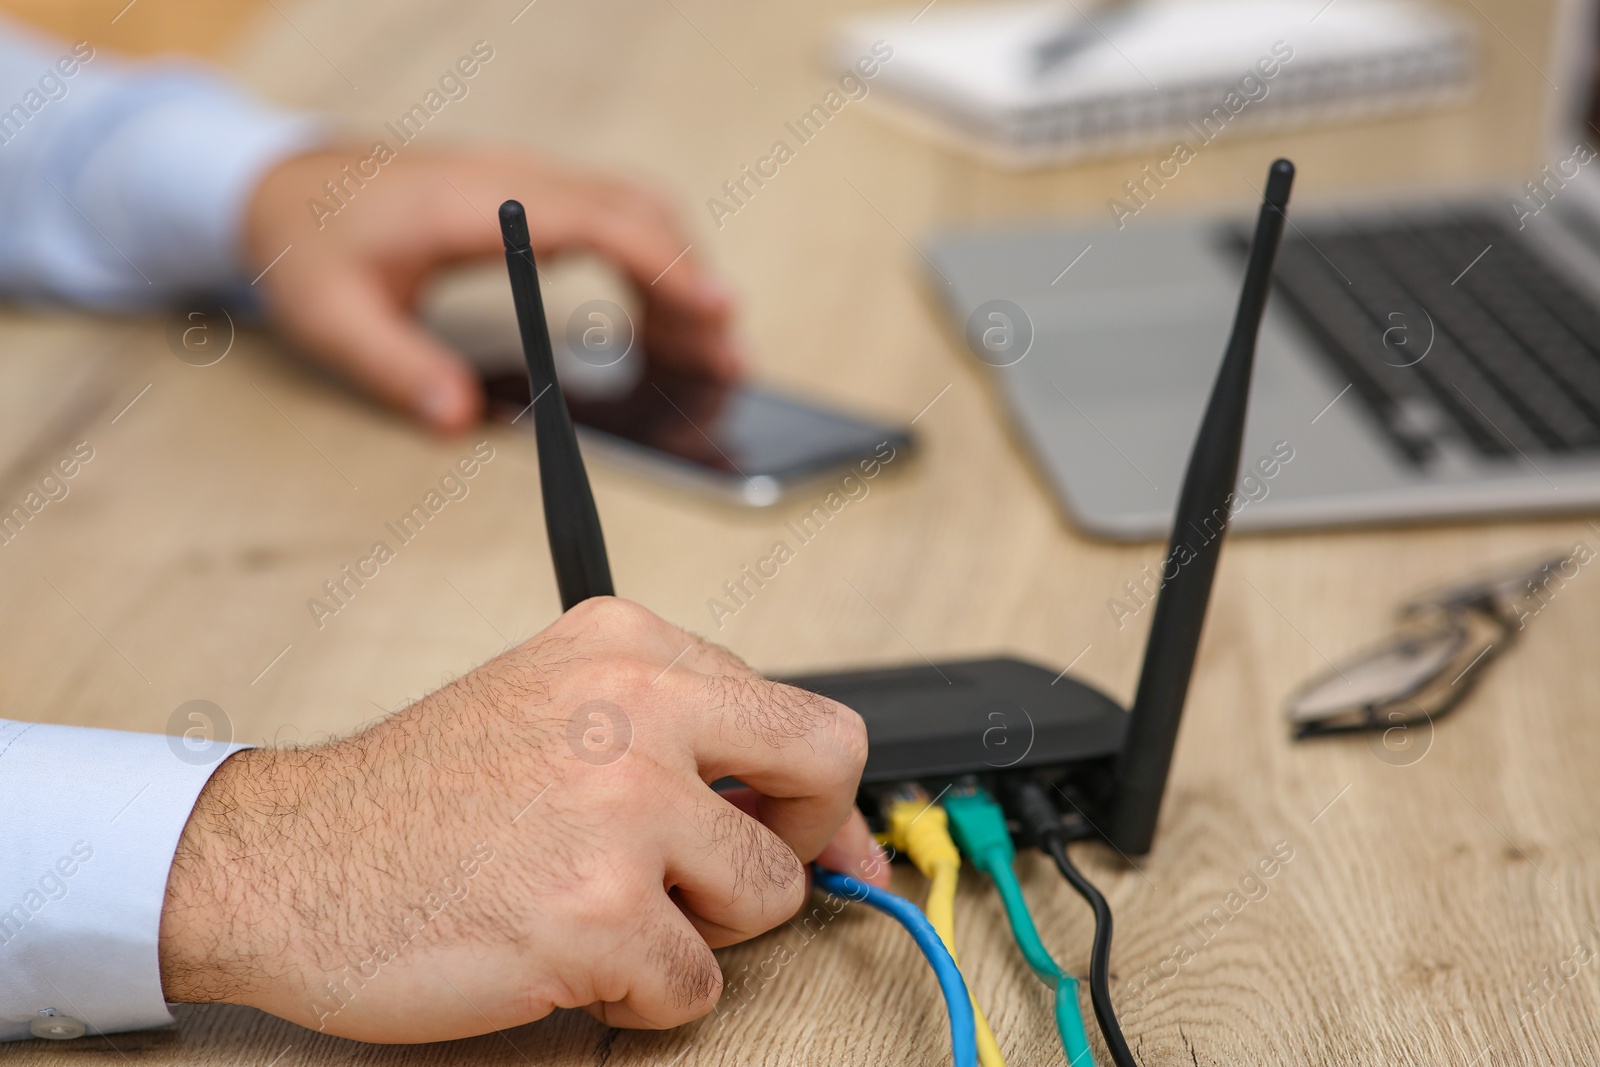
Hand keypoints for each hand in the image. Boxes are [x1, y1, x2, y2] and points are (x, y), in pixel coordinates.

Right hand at [158, 598, 884, 1041]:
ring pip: (768, 896)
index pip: (798, 713)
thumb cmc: (420, 794)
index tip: (814, 834)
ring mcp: (620, 812)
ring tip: (605, 911)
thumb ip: (682, 734)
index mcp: (628, 646)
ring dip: (699, 929)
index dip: (815, 791)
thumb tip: (824, 818)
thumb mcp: (556, 705)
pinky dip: (642, 994)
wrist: (287, 861)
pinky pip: (695, 985)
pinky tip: (567, 956)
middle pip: (826, 771)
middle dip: (805, 840)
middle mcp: (637, 708)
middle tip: (738, 875)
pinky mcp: (595, 915)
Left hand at [242, 149, 743, 432]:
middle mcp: (512, 179)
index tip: (715, 308)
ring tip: (710, 355)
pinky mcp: (529, 197)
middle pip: (637, 212)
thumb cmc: (308, 243)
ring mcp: (525, 182)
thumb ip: (395, 367)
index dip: (665, 263)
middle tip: (729, 360)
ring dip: (679, 277)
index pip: (597, 219)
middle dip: (693, 284)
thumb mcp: (331, 316)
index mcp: (473, 201)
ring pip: (634, 212)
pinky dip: (650, 267)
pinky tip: (658, 324)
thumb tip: (457, 421)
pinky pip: (611, 220)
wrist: (281, 184)